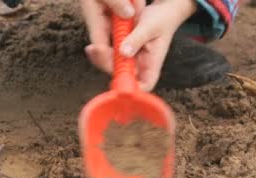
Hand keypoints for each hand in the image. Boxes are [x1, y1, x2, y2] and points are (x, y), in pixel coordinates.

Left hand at [81, 0, 196, 90]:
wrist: (162, 11)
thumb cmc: (162, 20)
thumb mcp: (150, 27)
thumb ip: (137, 39)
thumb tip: (124, 53)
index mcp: (152, 64)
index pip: (144, 86)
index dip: (131, 89)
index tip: (118, 79)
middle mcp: (141, 65)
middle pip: (124, 78)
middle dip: (108, 68)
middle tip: (98, 53)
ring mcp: (131, 59)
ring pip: (114, 68)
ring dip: (102, 60)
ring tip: (93, 49)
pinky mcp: (123, 51)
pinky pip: (110, 57)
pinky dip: (102, 52)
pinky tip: (94, 47)